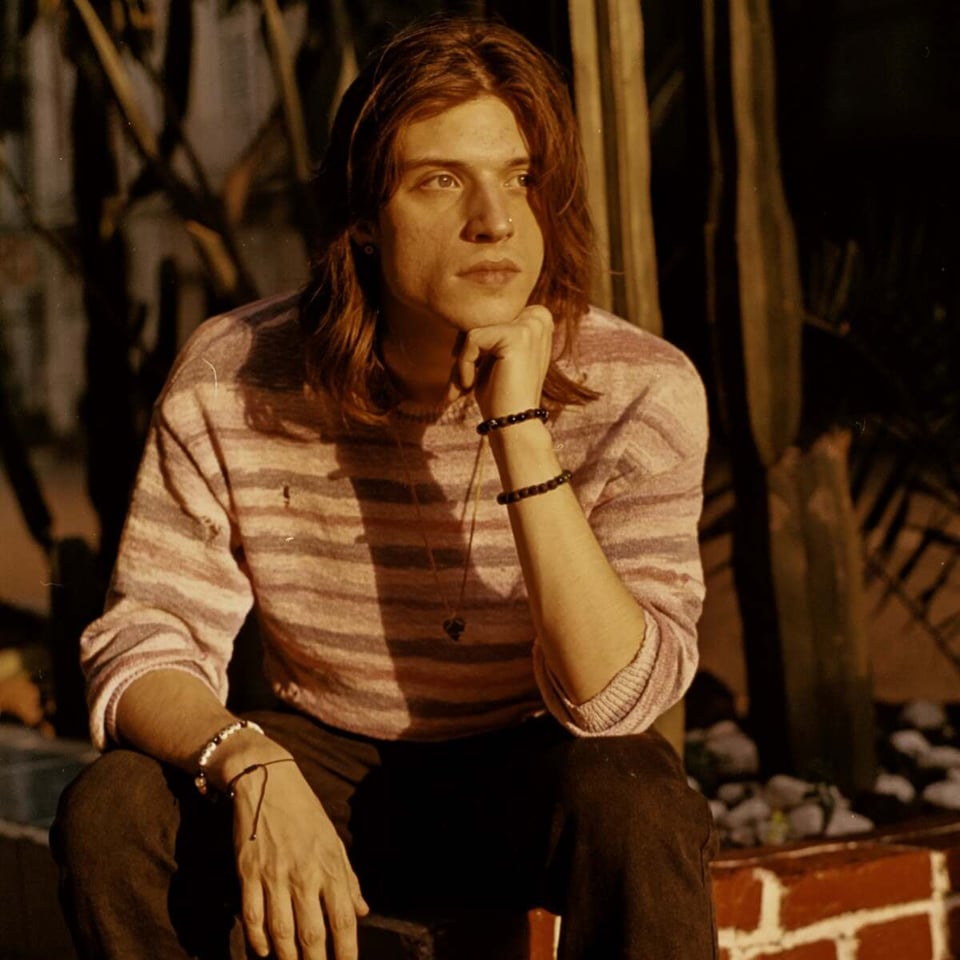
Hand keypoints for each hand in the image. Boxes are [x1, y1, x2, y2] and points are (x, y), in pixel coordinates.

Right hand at [232, 761, 368, 959]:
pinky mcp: (248, 872)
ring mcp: (275, 875)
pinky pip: (252, 916)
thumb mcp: (333, 841)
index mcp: (330, 866)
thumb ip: (348, 880)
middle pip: (312, 934)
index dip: (346, 951)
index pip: (344, 919)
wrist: (267, 781)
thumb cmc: (305, 813)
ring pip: (281, 932)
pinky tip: (262, 951)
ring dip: (286, 957)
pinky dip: (256, 940)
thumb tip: (363, 911)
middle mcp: (305, 874)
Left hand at [456, 305, 553, 418]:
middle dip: (465, 351)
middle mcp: (538, 318)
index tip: (471, 370)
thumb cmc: (501, 394)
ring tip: (464, 386)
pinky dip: (463, 364)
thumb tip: (460, 311)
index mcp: (537, 319)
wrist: (514, 424)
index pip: (489, 316)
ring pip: (474, 329)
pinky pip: (472, 339)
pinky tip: (470, 385)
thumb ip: (488, 332)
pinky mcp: (517, 336)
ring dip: (462, 360)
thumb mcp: (494, 357)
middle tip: (460, 382)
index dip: (474, 343)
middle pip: (481, 319)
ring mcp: (530, 325)